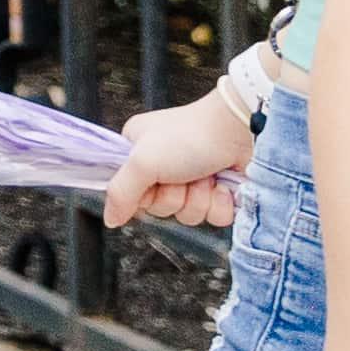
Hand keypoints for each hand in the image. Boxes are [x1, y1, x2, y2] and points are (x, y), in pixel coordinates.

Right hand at [101, 91, 252, 231]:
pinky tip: (222, 185)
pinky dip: (220, 204)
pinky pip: (214, 218)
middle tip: (182, 175)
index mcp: (139, 152)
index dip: (144, 195)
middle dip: (176, 196)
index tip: (152, 181)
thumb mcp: (143, 161)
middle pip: (161, 207)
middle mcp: (164, 166)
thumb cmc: (190, 135)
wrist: (240, 131)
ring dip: (199, 200)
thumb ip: (120, 192)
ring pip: (189, 215)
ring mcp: (193, 179)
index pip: (131, 193)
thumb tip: (109, 219)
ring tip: (205, 175)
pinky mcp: (220, 192)